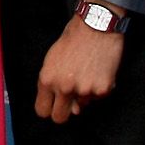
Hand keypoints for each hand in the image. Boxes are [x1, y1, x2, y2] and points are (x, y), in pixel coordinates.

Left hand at [35, 3, 123, 122]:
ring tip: (87, 72)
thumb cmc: (73, 39)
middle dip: (65, 112)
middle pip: (60, 118)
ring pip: (83, 105)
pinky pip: (98, 97)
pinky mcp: (102, 89)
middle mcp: (64, 88)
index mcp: (47, 79)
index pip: (42, 110)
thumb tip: (71, 108)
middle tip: (71, 101)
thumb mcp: (53, 59)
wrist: (96, 26)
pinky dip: (100, 88)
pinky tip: (98, 71)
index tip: (54, 106)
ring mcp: (84, 90)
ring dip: (85, 94)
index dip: (48, 110)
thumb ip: (54, 84)